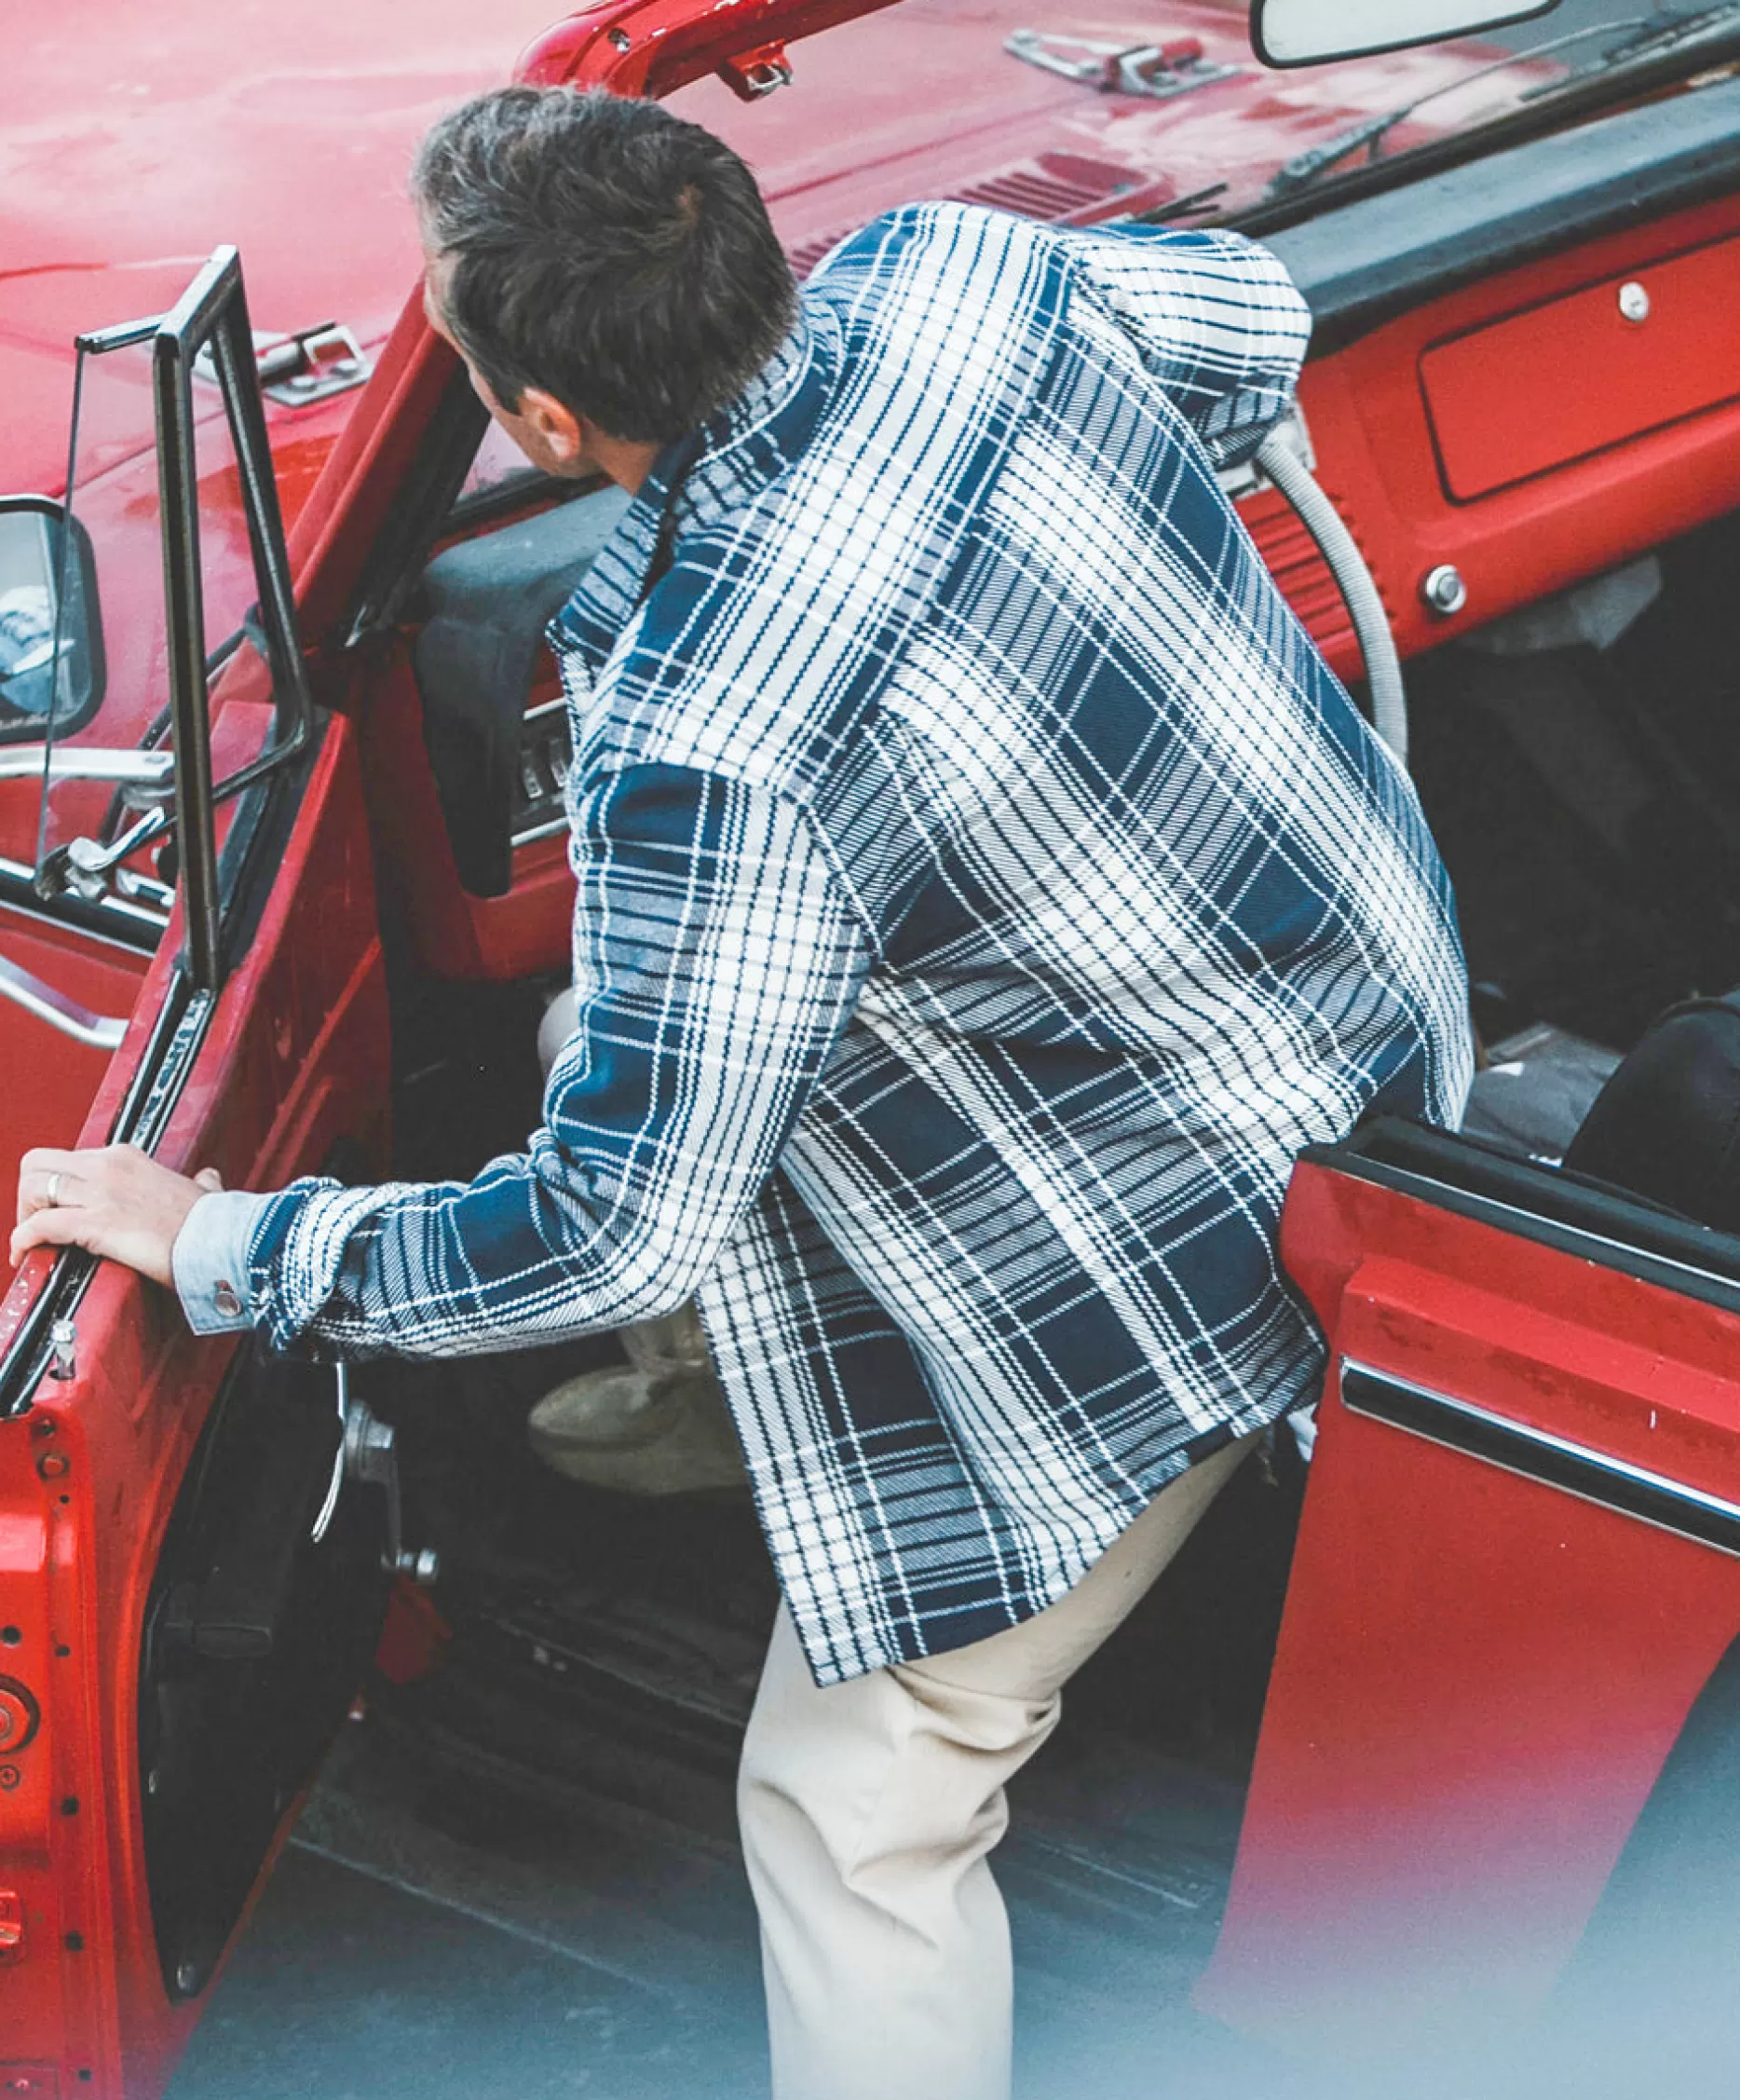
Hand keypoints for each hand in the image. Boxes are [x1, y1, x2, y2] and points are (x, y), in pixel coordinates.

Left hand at [11, 1145, 223, 1286]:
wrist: (221, 1241)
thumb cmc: (212, 1223)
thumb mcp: (204, 1190)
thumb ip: (202, 1182)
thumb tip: (208, 1179)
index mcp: (126, 1157)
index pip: (70, 1159)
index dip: (57, 1186)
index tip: (61, 1208)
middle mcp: (108, 1166)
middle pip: (38, 1164)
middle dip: (29, 1194)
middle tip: (36, 1222)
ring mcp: (100, 1193)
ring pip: (32, 1187)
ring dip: (23, 1215)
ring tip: (29, 1241)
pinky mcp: (95, 1223)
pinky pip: (40, 1225)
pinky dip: (23, 1239)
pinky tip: (23, 1253)